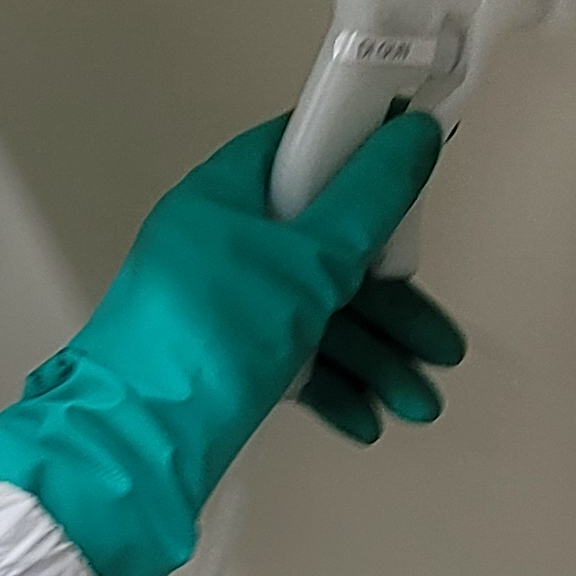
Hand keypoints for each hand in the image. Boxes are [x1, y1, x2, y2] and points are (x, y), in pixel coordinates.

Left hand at [0, 113, 466, 575]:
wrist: (134, 445)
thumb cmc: (216, 335)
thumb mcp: (306, 260)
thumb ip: (369, 198)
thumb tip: (415, 130)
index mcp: (229, 194)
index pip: (308, 153)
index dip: (366, 162)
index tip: (418, 187)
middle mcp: (225, 243)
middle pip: (328, 249)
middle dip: (391, 304)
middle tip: (442, 349)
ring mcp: (223, 308)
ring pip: (317, 314)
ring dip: (374, 357)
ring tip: (420, 404)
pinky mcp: (222, 363)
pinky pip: (291, 359)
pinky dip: (331, 384)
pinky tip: (368, 421)